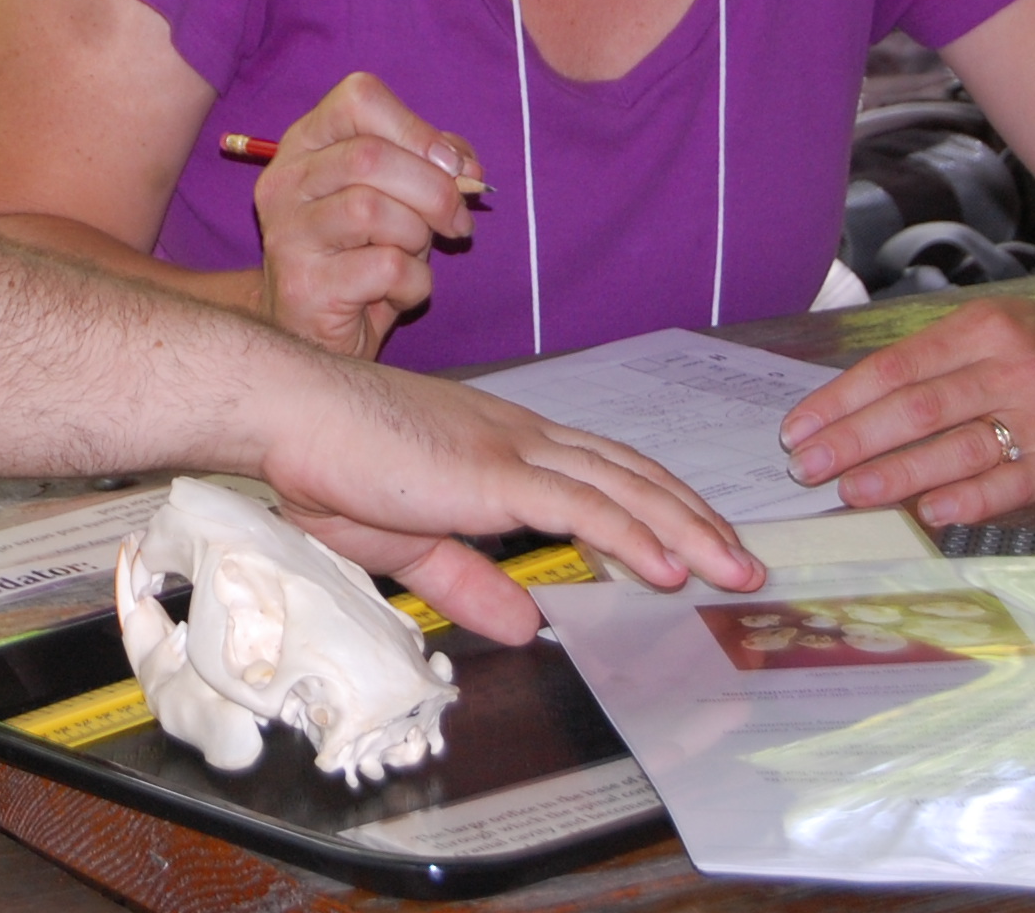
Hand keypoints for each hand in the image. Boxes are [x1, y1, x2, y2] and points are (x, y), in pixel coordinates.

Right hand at [252, 74, 484, 359]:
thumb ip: (431, 164)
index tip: (451, 166)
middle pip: (369, 156)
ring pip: (374, 210)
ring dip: (418, 238)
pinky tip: (398, 292)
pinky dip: (414, 282)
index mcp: (305, 144)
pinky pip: (385, 267)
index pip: (358, 98)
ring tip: (412, 256)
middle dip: (434, 190)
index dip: (416, 128)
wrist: (314, 335)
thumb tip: (466, 166)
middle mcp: (285, 181)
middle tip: (456, 222)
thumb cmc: (360, 256)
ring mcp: (288, 233)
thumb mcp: (398, 197)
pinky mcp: (302, 285)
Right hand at [264, 369, 764, 643]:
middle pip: (631, 475)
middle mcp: (520, 438)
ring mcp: (511, 451)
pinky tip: (669, 564)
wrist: (290, 410)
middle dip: (695, 518)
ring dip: (688, 529)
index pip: (599, 472)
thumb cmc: (330, 460)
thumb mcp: (407, 539)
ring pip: (623, 488)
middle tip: (745, 561)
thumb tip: (523, 624)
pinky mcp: (494, 472)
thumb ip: (467, 580)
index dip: (655, 504)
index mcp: (500, 446)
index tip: (697, 540)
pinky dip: (632, 534)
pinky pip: (581, 506)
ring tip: (734, 569)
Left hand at [776, 290, 1034, 526]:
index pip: (893, 369)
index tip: (797, 431)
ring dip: (897, 475)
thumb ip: (922, 366)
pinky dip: (968, 501)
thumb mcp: (979, 330)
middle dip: (853, 442)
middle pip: (918, 410)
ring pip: (958, 448)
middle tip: (806, 468)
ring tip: (849, 492)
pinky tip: (927, 512)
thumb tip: (842, 415)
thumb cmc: (1030, 344)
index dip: (839, 402)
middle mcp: (1014, 368)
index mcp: (980, 329)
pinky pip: (1012, 485)